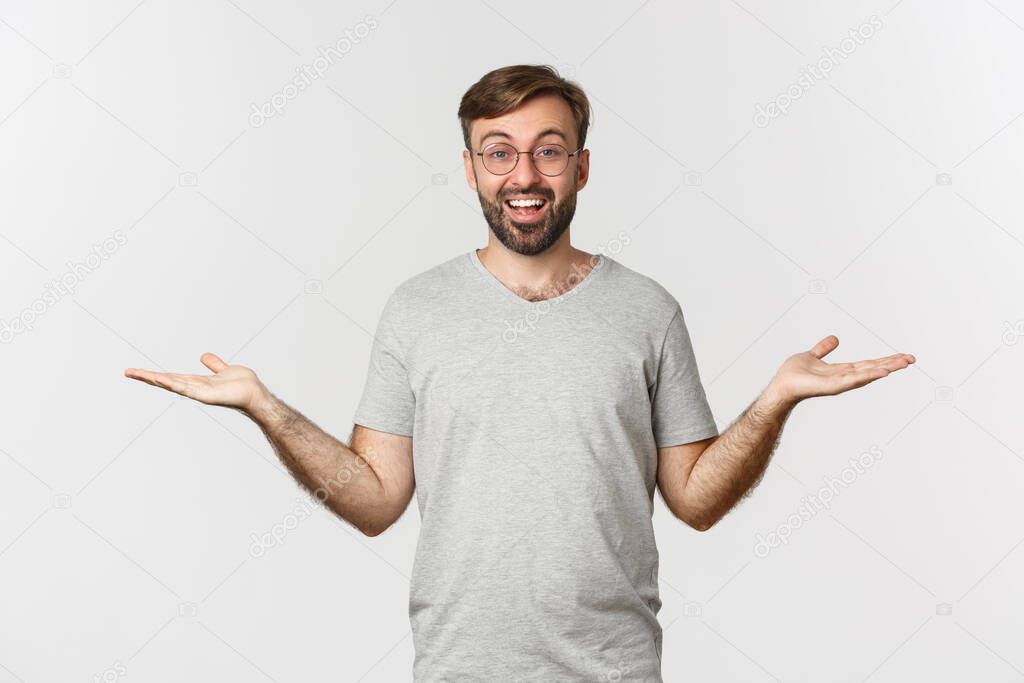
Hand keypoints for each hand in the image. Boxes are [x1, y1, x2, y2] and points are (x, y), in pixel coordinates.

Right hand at [124, 353, 268, 414]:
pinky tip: (160, 380)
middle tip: (128, 372)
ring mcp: (198, 393)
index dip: (155, 374)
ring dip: (154, 379)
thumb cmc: (243, 385)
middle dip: (147, 377)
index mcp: (197, 382)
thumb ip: (214, 364)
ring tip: (137, 374)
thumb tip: (204, 356)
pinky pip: (186, 389)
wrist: (255, 394)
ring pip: (172, 384)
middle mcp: (195, 388)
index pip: (171, 377)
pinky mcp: (205, 396)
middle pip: (166, 381)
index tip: (138, 371)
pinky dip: (173, 384)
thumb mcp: (224, 369)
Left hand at [767, 335, 914, 404]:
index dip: (885, 360)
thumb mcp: (812, 355)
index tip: (903, 356)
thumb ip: (823, 348)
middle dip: (892, 364)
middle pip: (872, 369)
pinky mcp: (832, 386)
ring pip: (867, 374)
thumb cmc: (793, 374)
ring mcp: (839, 383)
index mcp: (841, 370)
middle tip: (912, 359)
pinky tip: (882, 372)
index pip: (868, 364)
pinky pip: (853, 380)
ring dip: (885, 368)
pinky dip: (868, 376)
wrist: (781, 385)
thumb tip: (835, 338)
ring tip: (903, 364)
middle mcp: (844, 377)